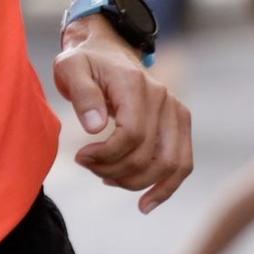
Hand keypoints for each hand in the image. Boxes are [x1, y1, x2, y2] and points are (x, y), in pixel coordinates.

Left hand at [54, 19, 193, 212]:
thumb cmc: (85, 62)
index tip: (80, 156)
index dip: (106, 155)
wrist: (107, 49)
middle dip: (114, 170)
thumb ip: (82, 95)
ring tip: (107, 179)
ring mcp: (175, 110)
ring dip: (136, 182)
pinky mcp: (180, 121)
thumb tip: (96, 128)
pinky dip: (167, 187)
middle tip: (88, 166)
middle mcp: (163, 97)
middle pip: (148, 154)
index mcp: (136, 84)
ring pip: (169, 164)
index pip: (132, 134)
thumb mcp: (71, 69)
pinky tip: (146, 204)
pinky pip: (183, 162)